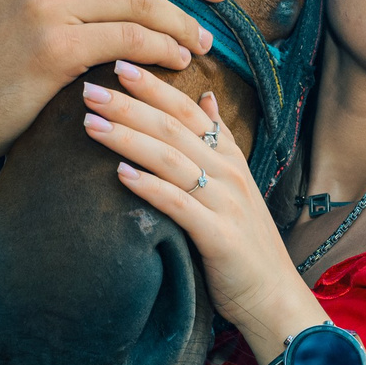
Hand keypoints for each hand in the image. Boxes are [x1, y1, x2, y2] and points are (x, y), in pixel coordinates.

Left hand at [81, 62, 325, 350]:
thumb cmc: (247, 245)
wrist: (276, 299)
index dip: (154, 87)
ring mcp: (227, 204)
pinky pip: (180, 205)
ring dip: (129, 139)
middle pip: (174, 129)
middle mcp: (229, 174)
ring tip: (92, 124)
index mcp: (230, 159)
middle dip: (130, 106)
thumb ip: (220, 142)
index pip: (189, 111)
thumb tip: (206, 97)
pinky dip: (150, 187)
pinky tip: (120, 174)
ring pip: (172, 160)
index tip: (118, 65)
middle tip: (89, 88)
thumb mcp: (238, 186)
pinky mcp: (220, 237)